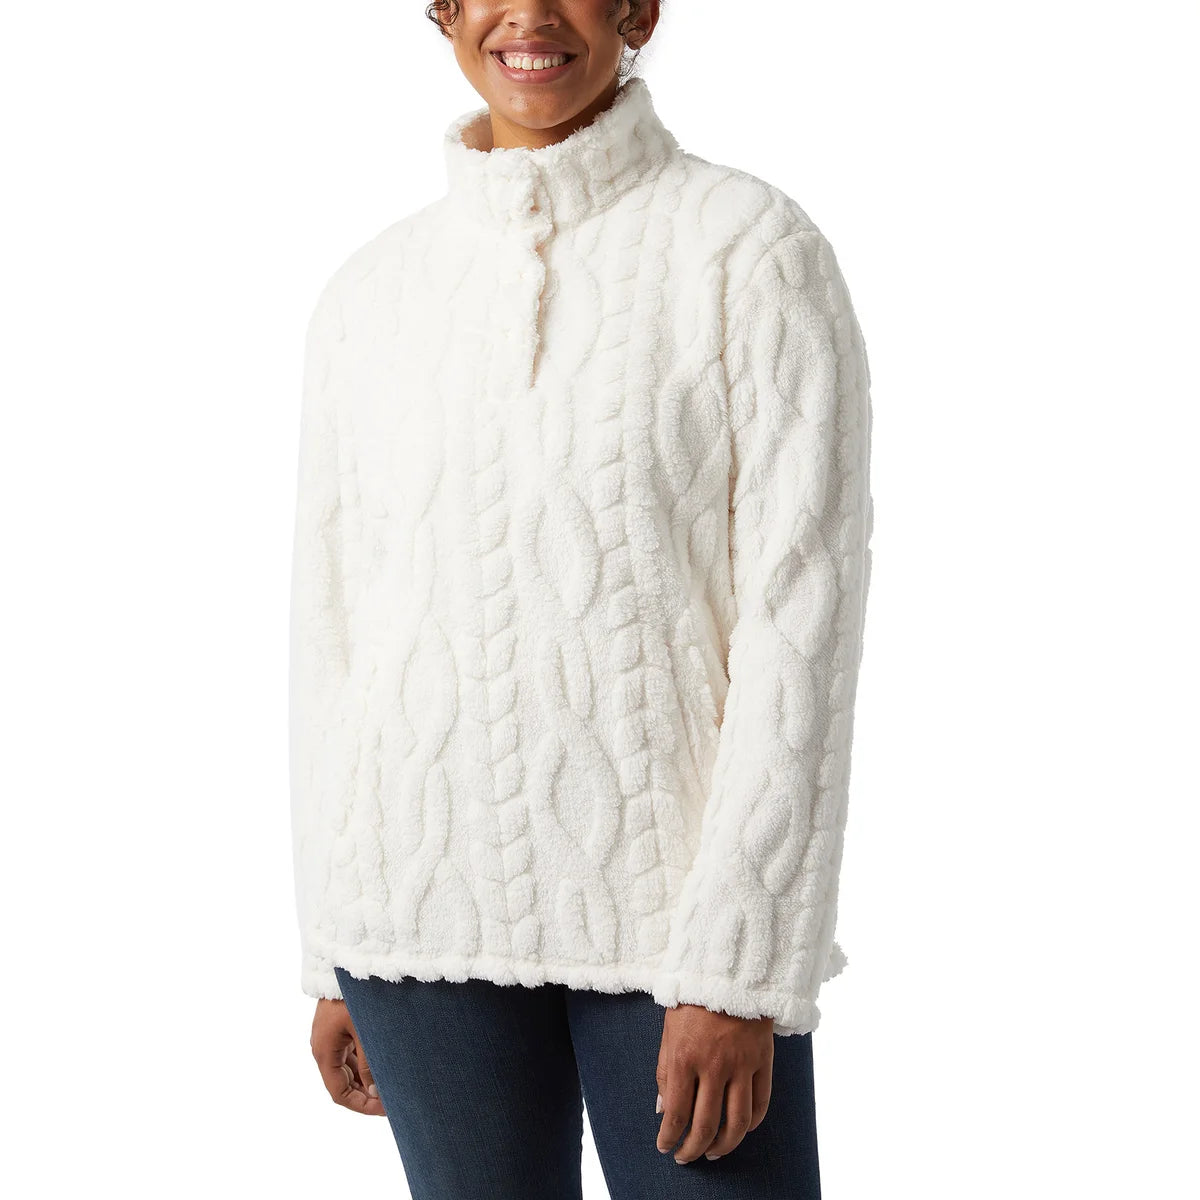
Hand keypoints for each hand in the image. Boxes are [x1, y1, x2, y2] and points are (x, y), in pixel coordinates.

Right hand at [310, 998, 385, 1115]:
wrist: (348, 961)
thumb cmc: (356, 994)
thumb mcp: (365, 1031)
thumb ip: (370, 1064)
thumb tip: (376, 1092)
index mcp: (324, 1051)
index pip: (339, 1093)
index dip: (361, 1106)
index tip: (384, 1110)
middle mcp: (324, 1047)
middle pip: (343, 1083)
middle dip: (366, 1094)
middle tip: (392, 1100)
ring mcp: (331, 1036)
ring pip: (347, 1069)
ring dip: (366, 1079)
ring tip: (392, 1084)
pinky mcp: (339, 1026)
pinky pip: (350, 1053)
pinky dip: (364, 1063)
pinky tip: (384, 1065)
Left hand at [655, 1003, 772, 1162]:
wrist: (727, 971)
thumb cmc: (691, 1001)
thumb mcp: (668, 1033)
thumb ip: (664, 1073)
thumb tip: (663, 1111)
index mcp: (684, 1058)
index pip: (676, 1113)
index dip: (669, 1138)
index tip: (665, 1147)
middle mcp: (713, 1066)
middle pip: (705, 1125)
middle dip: (693, 1149)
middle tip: (687, 1157)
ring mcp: (741, 1065)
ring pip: (737, 1123)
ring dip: (724, 1145)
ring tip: (714, 1152)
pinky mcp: (762, 1061)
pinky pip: (761, 1104)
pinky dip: (751, 1124)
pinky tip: (740, 1130)